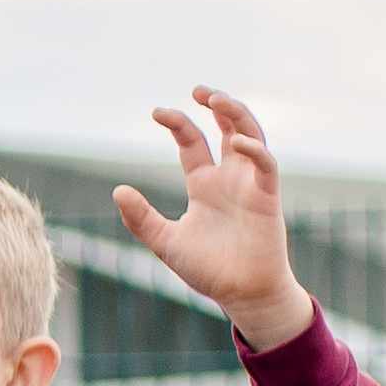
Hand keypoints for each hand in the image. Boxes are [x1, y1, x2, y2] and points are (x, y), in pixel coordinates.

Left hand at [111, 88, 311, 350]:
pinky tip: (238, 142)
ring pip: (251, 136)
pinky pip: (266, 166)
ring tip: (216, 99)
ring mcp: (249, 184)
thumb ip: (141, 219)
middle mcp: (229, 178)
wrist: (242, 295)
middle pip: (227, 128)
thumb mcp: (165, 241)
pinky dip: (255, 150)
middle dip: (216, 105)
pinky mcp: (267, 197)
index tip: (156, 112)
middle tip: (198, 90)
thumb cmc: (209, 269)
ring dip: (237, 115)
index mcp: (204, 184)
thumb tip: (117, 190)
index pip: (192, 142)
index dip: (178, 124)